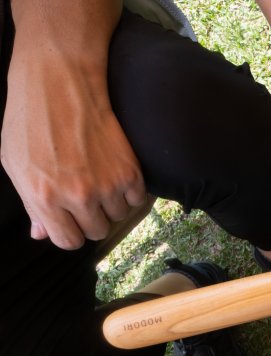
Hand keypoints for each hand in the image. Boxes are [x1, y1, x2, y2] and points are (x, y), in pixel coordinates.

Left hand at [1, 9, 146, 249]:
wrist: (61, 81)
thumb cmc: (31, 118)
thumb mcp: (16, 164)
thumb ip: (31, 204)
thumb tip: (41, 232)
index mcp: (44, 198)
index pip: (68, 241)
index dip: (70, 231)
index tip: (71, 220)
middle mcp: (78, 197)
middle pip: (96, 232)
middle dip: (91, 218)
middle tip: (86, 194)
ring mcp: (107, 186)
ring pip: (119, 216)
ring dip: (112, 203)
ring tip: (101, 177)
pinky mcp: (130, 172)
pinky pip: (136, 199)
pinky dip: (130, 190)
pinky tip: (116, 171)